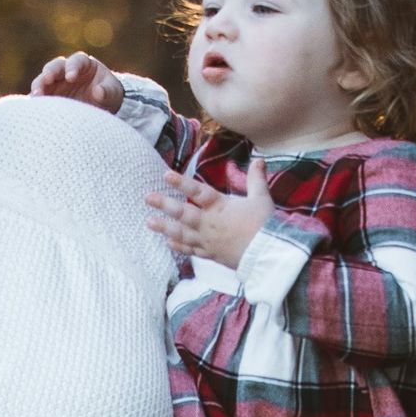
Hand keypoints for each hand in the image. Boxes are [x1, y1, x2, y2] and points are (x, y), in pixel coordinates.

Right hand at [29, 51, 124, 111]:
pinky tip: (34, 108)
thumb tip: (98, 92)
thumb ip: (107, 91)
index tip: (71, 77)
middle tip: (47, 79)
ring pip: (43, 80)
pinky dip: (36, 101)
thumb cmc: (108, 94)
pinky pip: (40, 97)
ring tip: (36, 96)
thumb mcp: (112, 92)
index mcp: (83, 64)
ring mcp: (56, 83)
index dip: (72, 67)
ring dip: (38, 86)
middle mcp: (66, 70)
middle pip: (55, 67)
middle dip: (50, 72)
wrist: (100, 106)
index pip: (76, 61)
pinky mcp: (50, 96)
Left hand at [146, 155, 268, 268]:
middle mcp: (209, 224)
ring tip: (149, 222)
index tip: (166, 175)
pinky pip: (191, 250)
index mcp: (220, 208)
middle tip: (147, 198)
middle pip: (183, 213)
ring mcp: (208, 241)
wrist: (268, 255)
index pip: (198, 192)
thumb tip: (259, 160)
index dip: (182, 182)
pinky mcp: (211, 255)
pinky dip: (179, 247)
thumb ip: (256, 180)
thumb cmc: (265, 225)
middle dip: (164, 205)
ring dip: (165, 227)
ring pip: (182, 234)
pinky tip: (168, 242)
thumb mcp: (261, 198)